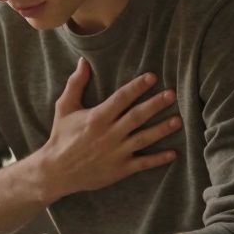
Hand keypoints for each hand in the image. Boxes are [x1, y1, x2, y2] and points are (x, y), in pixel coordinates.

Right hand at [33, 58, 181, 201]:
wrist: (56, 171)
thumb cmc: (61, 137)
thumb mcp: (64, 108)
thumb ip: (76, 84)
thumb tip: (83, 62)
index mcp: (97, 117)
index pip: (121, 98)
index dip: (137, 86)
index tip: (152, 77)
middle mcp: (109, 134)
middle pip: (137, 116)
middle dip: (155, 104)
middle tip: (171, 94)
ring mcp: (116, 153)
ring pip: (144, 138)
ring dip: (162, 129)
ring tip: (178, 120)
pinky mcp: (120, 169)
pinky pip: (143, 163)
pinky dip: (158, 159)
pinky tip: (173, 153)